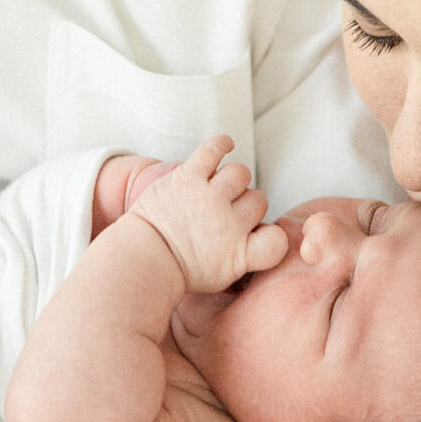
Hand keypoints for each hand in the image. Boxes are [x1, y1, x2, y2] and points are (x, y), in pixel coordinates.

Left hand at [129, 135, 288, 296]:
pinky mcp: (189, 177)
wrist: (142, 258)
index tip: (255, 238)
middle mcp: (229, 224)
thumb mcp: (221, 277)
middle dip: (244, 205)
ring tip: (218, 187)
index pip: (278, 240)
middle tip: (223, 212)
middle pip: (259, 200)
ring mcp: (209, 198)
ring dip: (231, 179)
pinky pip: (214, 149)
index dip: (270, 236)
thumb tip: (258, 237)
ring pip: (241, 173)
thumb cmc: (177, 270)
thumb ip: (244, 256)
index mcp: (240, 253)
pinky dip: (222, 144)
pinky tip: (225, 146)